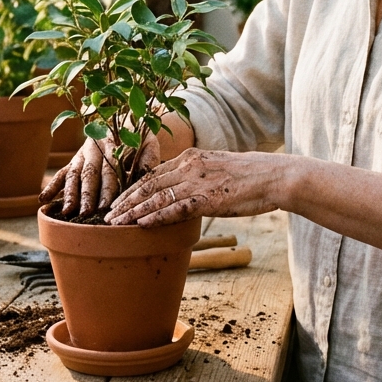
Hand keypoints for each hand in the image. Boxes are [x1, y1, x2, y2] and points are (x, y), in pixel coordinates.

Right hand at [39, 133, 160, 217]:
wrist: (129, 117)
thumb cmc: (141, 137)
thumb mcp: (149, 144)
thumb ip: (147, 161)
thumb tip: (142, 178)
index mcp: (113, 144)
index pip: (110, 169)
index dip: (107, 188)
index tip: (105, 205)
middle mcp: (95, 148)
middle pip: (89, 174)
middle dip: (86, 195)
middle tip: (85, 214)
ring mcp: (82, 154)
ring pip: (73, 174)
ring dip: (69, 194)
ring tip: (67, 212)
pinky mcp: (75, 159)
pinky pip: (62, 172)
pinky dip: (52, 186)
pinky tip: (43, 199)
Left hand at [105, 148, 282, 226]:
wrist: (274, 176)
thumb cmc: (250, 177)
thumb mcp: (217, 169)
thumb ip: (198, 178)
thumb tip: (184, 193)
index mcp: (191, 157)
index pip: (153, 173)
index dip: (132, 188)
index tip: (118, 200)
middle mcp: (190, 166)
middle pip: (148, 184)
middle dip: (125, 200)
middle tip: (107, 214)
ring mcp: (197, 182)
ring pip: (156, 196)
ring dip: (132, 211)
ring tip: (115, 223)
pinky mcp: (208, 198)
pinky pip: (175, 208)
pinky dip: (155, 216)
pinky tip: (140, 224)